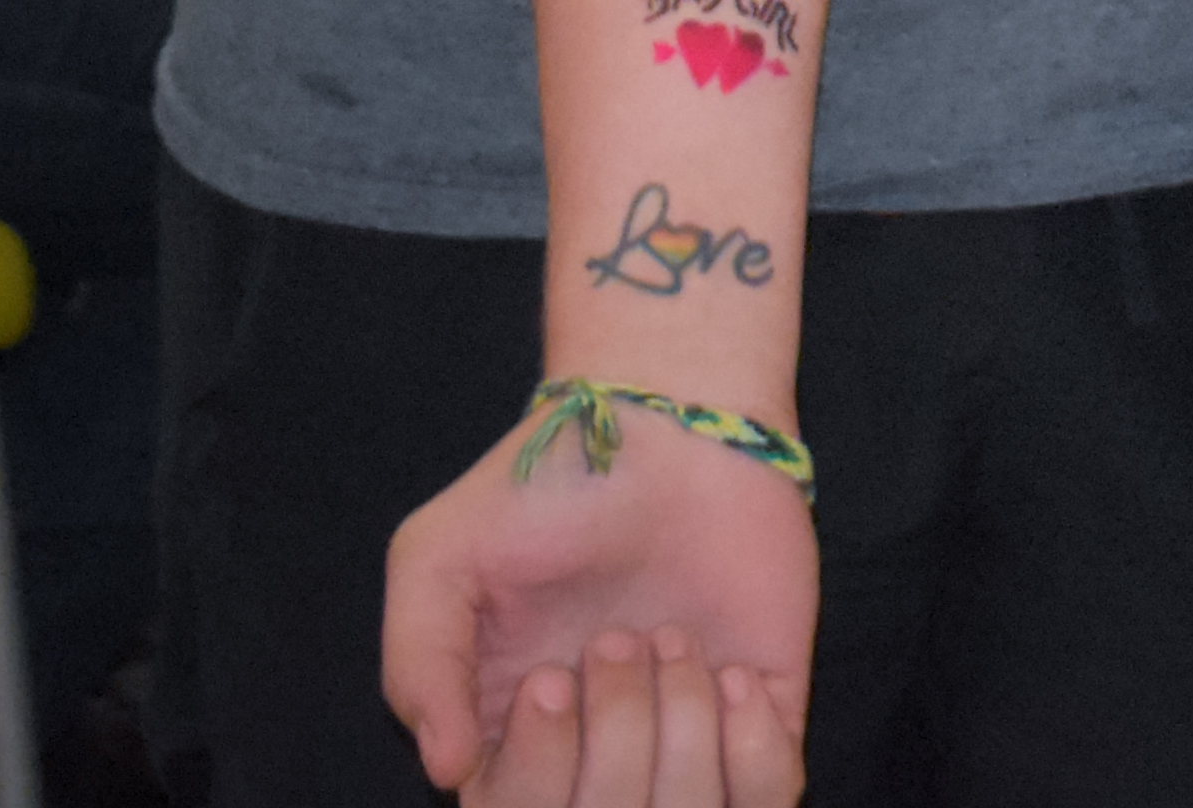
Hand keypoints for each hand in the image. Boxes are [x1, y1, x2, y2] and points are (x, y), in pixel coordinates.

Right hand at [380, 397, 816, 797]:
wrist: (671, 422)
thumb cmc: (544, 490)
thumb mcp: (439, 560)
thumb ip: (420, 666)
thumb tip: (447, 771)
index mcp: (512, 741)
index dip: (533, 775)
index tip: (547, 679)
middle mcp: (597, 757)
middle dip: (610, 742)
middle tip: (612, 642)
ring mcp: (685, 739)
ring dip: (681, 737)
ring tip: (674, 642)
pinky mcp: (767, 711)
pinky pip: (772, 791)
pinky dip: (754, 746)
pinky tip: (737, 671)